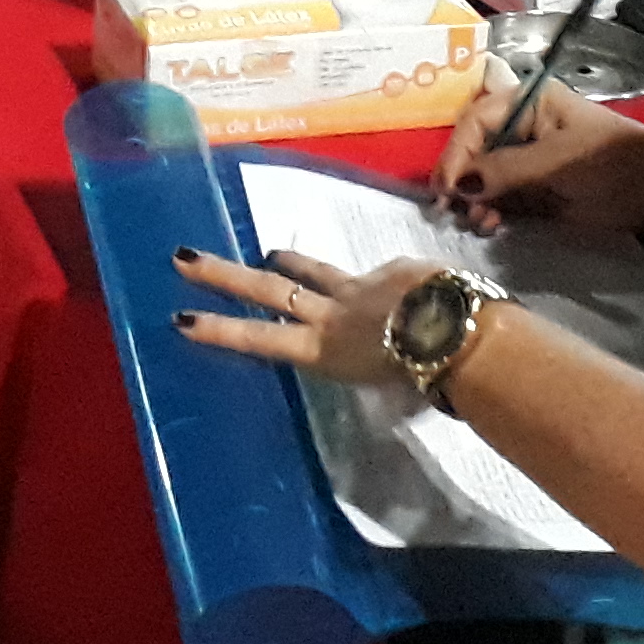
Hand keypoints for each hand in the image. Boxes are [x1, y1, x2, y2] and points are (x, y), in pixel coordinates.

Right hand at [170, 244, 434, 388]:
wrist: (461, 333)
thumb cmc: (428, 378)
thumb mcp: (392, 387)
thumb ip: (378, 366)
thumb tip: (385, 356)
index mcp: (327, 351)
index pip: (263, 338)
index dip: (222, 330)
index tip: (182, 319)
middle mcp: (332, 315)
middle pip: (269, 290)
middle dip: (224, 275)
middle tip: (185, 257)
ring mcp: (361, 287)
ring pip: (316, 272)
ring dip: (292, 263)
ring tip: (270, 255)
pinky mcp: (392, 269)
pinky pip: (383, 278)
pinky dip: (389, 289)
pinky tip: (411, 297)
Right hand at [434, 69, 643, 232]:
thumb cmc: (611, 163)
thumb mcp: (556, 162)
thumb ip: (506, 170)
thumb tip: (460, 185)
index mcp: (527, 102)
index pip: (475, 121)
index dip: (456, 152)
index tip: (446, 187)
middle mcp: (521, 126)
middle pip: (473, 148)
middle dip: (462, 179)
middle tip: (450, 209)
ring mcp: (527, 158)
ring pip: (483, 176)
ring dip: (475, 200)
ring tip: (478, 222)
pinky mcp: (535, 187)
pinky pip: (500, 197)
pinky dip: (491, 211)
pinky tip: (490, 224)